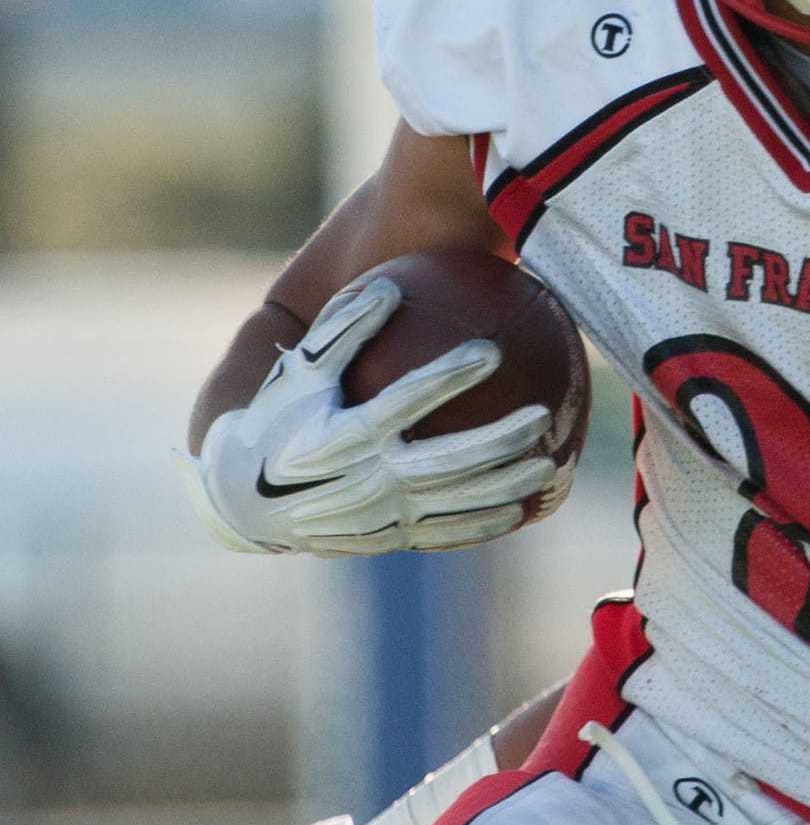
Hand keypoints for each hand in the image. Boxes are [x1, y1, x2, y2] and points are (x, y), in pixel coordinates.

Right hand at [185, 276, 557, 555]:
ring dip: (504, 488)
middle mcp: (364, 481)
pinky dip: (484, 524)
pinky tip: (523, 511)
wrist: (244, 503)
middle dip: (496, 442)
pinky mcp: (387, 540)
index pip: (405, 402)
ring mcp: (378, 516)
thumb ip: (341, 332)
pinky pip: (444, 534)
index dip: (448, 376)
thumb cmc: (277, 422)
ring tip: (549, 467)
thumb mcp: (299, 375)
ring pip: (453, 505)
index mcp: (341, 437)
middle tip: (540, 417)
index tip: (492, 350)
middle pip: (444, 463)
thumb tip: (388, 284)